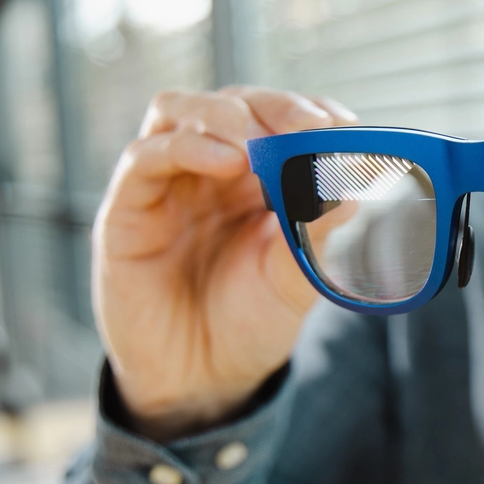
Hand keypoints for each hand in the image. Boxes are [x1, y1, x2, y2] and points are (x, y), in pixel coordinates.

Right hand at [94, 86, 357, 439]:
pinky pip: (144, 157)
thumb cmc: (250, 321)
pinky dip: (184, 146)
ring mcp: (169, 183)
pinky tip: (224, 160)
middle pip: (235, 102)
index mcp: (261, 178)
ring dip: (223, 115)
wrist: (201, 380)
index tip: (343, 125)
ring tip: (256, 142)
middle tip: (307, 126)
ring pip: (180, 111)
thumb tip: (356, 190)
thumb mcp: (296, 281)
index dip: (312, 113)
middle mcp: (213, 170)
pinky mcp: (128, 208)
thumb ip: (318, 236)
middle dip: (274, 107)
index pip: (283, 119)